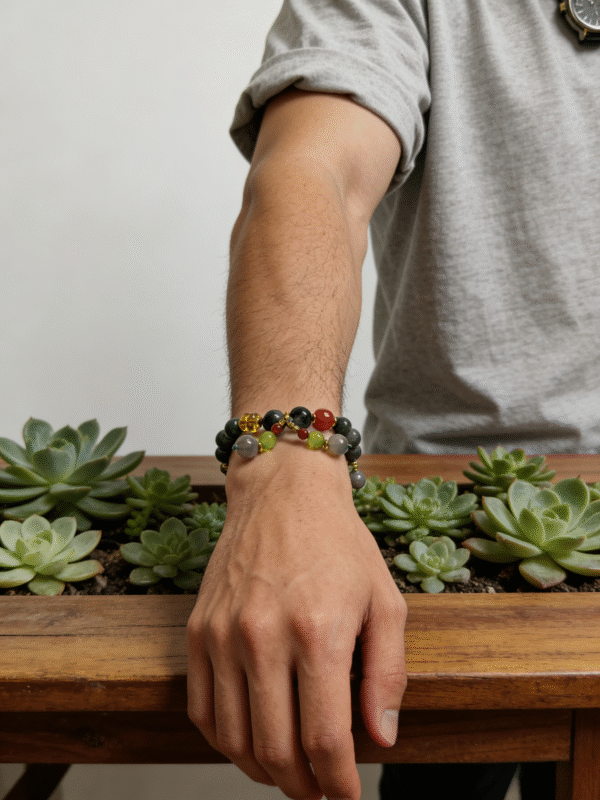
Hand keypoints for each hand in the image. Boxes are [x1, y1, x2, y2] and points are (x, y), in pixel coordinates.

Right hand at [187, 450, 406, 799]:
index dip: (339, 784)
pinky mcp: (199, 630)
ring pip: (234, 739)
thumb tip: (380, 739)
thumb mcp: (385, 600)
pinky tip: (249, 742)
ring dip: (263, 772)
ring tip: (288, 773)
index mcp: (319, 632)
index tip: (348, 797)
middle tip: (320, 792)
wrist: (283, 492)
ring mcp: (224, 634)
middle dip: (303, 789)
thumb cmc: (339, 543)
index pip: (325, 741)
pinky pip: (201, 709)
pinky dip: (224, 741)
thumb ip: (388, 674)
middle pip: (275, 751)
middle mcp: (264, 637)